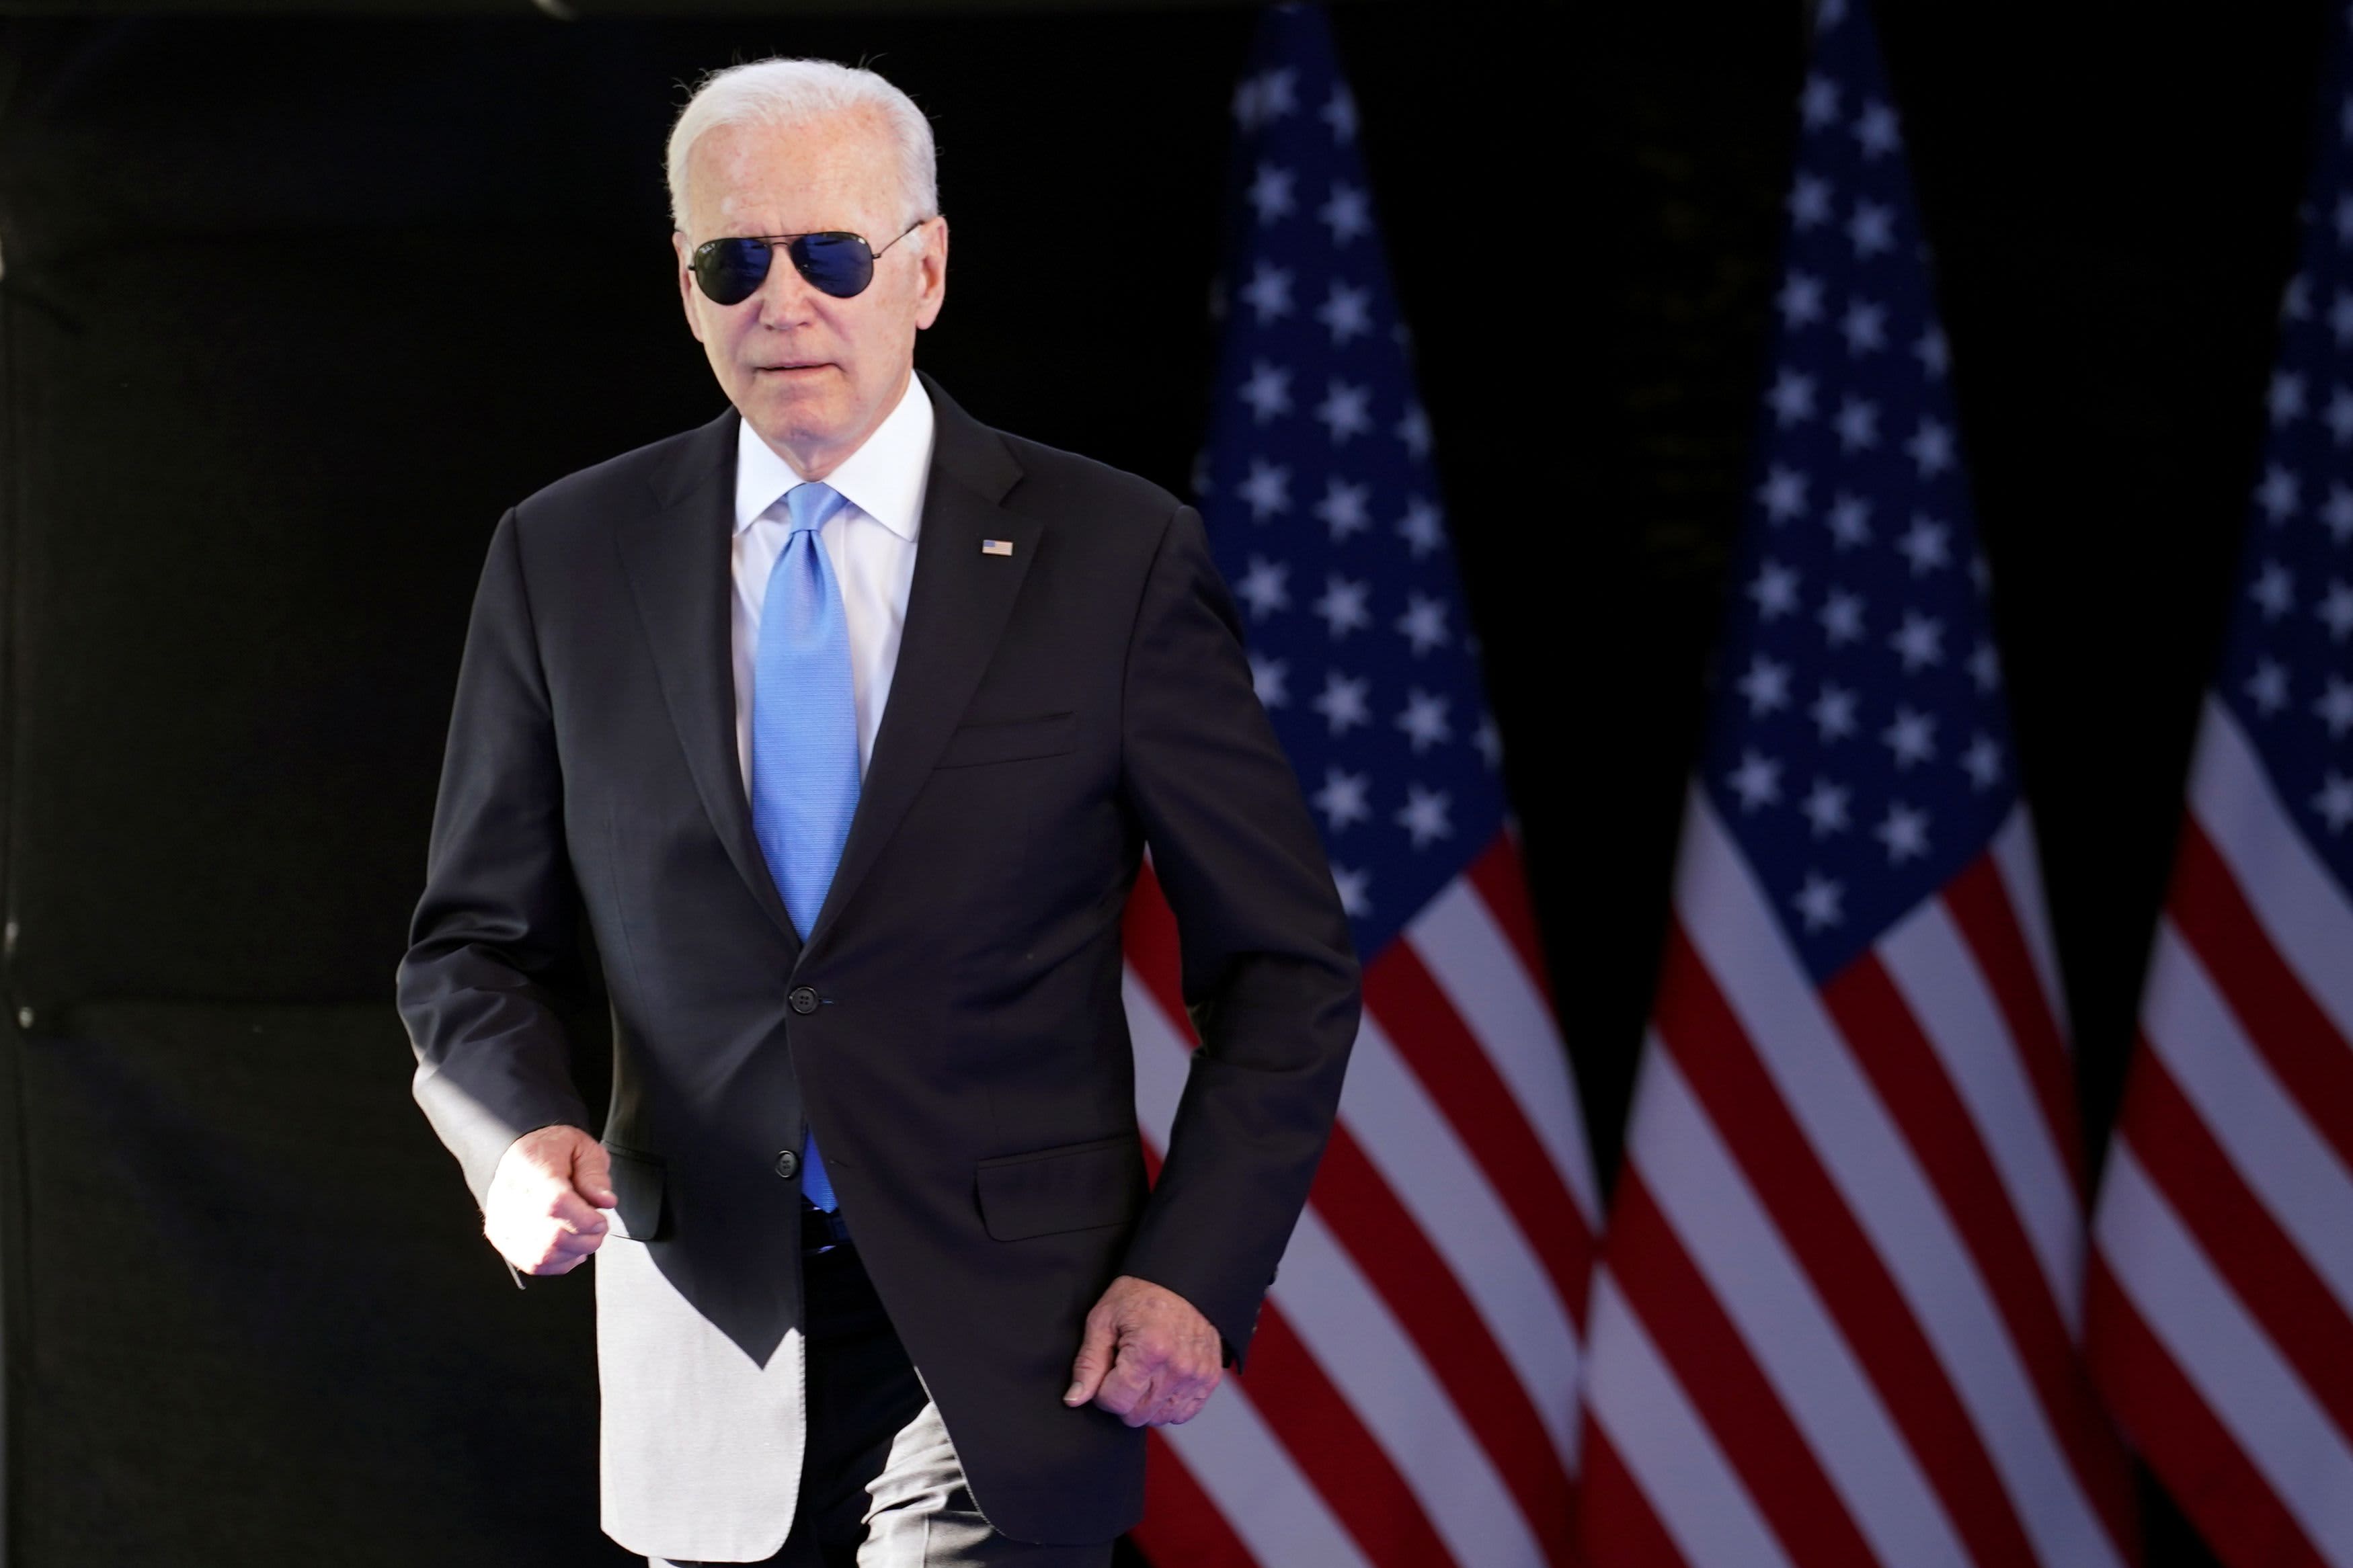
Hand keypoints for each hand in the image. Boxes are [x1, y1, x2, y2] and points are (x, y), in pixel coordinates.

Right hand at [484, 1124, 615, 1275]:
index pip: (555, 1203)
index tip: (600, 1219)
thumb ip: (595, 1174)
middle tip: (597, 1226)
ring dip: (575, 1251)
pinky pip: (535, 1264)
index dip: (584, 1219)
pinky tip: (570, 1246)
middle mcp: (508, 1196)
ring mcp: (503, 1220)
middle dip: (586, 1238)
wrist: (521, 1154)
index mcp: (529, 1166)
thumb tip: (605, 1201)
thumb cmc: (552, 1151)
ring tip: (585, 1234)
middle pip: (552, 1236)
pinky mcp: (503, 1238)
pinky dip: (560, 1261)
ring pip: (544, 1255)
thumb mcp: (583, 1148)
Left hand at [1064, 1275, 1222, 1426]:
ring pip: (1159, 1418)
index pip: (1115, 1402)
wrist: (1180, 1280)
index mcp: (1150, 1350)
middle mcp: (1178, 1367)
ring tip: (1144, 1373)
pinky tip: (1161, 1381)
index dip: (1101, 1391)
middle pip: (1136, 1415)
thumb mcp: (1103, 1319)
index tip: (1106, 1371)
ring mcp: (1197, 1375)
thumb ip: (1088, 1363)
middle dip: (1123, 1398)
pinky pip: (1184, 1414)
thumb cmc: (1139, 1296)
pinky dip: (1169, 1404)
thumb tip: (1074, 1399)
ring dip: (1145, 1404)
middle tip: (1123, 1370)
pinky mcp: (1209, 1379)